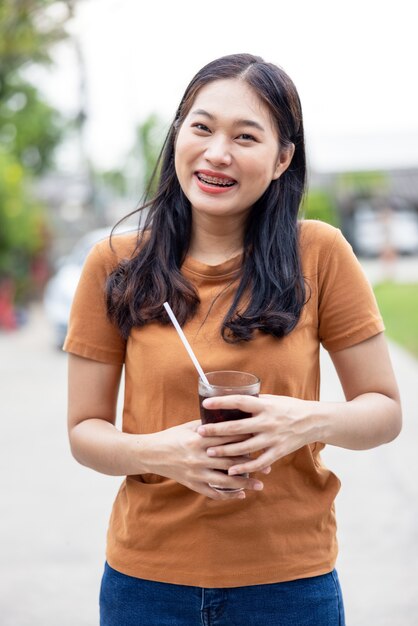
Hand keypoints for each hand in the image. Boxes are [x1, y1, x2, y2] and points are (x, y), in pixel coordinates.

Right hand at [144, 420, 265, 500]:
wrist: (151, 453)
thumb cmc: (172, 436)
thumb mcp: (189, 426)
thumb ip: (209, 425)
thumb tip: (230, 418)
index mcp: (199, 438)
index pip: (228, 439)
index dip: (247, 441)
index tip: (262, 442)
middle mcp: (199, 456)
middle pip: (231, 461)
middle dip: (251, 465)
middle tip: (269, 467)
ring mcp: (196, 472)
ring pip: (225, 480)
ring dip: (245, 484)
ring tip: (260, 485)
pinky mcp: (191, 483)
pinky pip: (212, 492)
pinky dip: (228, 495)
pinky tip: (240, 495)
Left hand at [197, 394, 318, 476]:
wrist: (313, 421)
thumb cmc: (289, 407)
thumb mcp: (271, 400)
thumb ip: (253, 403)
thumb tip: (232, 402)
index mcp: (264, 406)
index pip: (239, 402)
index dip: (222, 403)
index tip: (206, 404)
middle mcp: (267, 422)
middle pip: (237, 428)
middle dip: (216, 431)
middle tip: (200, 433)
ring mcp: (273, 438)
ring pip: (244, 448)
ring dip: (225, 451)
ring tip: (209, 451)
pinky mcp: (278, 451)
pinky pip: (259, 462)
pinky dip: (245, 467)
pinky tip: (232, 470)